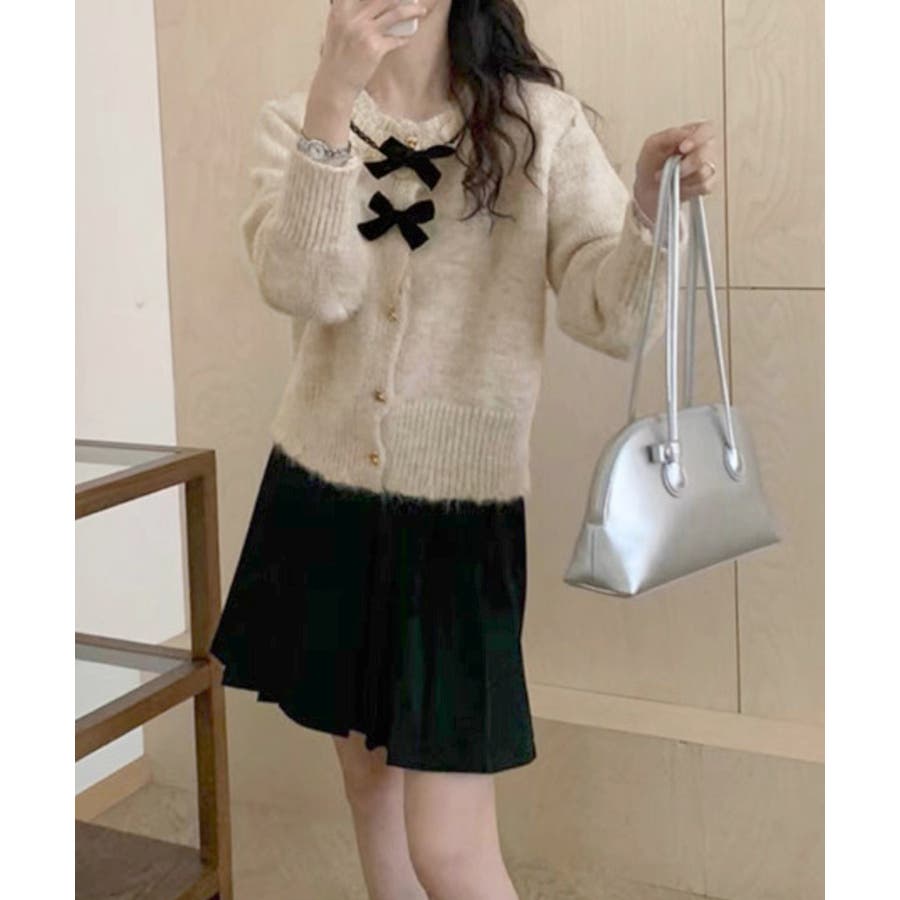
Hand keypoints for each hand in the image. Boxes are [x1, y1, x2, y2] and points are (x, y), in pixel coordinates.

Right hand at [315, 0, 429, 99]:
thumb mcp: (337, 28)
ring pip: (395, 14)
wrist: (335, 83)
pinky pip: (396, 39)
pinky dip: (405, 37)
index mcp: (341, 9)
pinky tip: (409, 36)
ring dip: (412, 10)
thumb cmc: (337, 57)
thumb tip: (374, 5)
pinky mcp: (375, 49)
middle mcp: (352, 17)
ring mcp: (364, 32)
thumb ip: (350, 13)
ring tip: (421, 10)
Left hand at [632, 120, 718, 223]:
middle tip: (670, 169)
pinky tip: (677, 187)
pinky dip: (687, 189)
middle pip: (706, 153)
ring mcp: (708, 167)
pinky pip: (704, 186)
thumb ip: (669, 135)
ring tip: (669, 178)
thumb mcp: (652, 145)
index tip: (682, 148)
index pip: (706, 130)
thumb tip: (685, 132)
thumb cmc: (651, 163)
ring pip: (705, 172)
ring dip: (683, 178)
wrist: (646, 189)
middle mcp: (705, 148)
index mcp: (694, 133)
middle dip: (687, 164)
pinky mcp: (707, 184)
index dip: (697, 139)